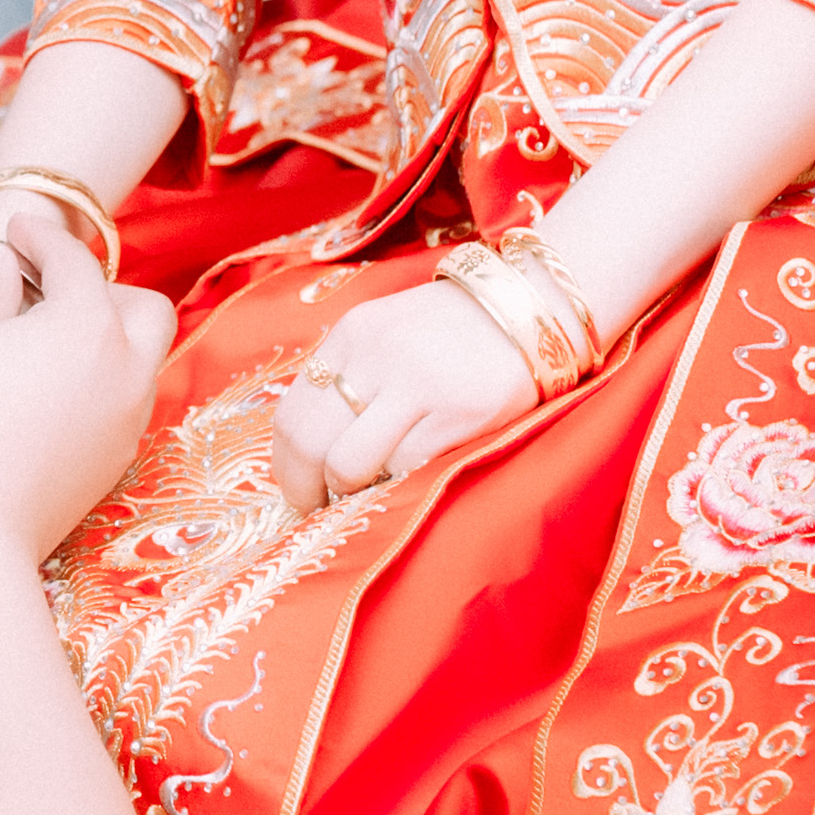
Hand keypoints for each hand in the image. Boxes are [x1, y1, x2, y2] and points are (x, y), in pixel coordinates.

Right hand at [0, 205, 171, 594]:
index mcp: (88, 323)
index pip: (73, 260)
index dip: (40, 237)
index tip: (14, 231)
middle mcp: (126, 367)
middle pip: (143, 307)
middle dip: (102, 288)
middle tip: (46, 291)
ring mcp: (128, 419)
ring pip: (141, 358)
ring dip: (106, 338)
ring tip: (47, 342)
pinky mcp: (116, 461)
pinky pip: (124, 402)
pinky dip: (99, 381)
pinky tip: (50, 392)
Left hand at [271, 274, 545, 510]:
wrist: (528, 306)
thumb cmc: (450, 331)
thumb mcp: (385, 333)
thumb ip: (347, 376)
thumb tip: (309, 449)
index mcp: (351, 335)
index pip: (291, 413)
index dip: (285, 465)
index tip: (296, 488)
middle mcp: (375, 357)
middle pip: (309, 443)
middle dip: (304, 489)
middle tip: (316, 507)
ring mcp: (416, 385)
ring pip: (349, 464)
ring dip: (350, 491)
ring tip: (364, 492)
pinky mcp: (457, 413)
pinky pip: (404, 468)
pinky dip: (396, 483)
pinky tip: (405, 477)